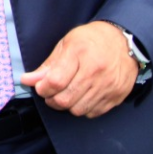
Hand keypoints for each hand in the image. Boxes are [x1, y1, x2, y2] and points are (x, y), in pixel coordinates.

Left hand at [19, 21, 136, 117]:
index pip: (55, 82)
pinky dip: (83, 108)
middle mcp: (96, 71)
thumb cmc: (92, 40)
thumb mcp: (66, 44)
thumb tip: (27, 80)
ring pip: (78, 110)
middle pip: (64, 100)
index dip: (42, 88)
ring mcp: (108, 85)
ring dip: (67, 105)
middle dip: (51, 100)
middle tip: (51, 92)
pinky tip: (82, 96)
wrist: (125, 41)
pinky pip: (93, 113)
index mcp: (80, 53)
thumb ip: (48, 65)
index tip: (41, 86)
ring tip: (67, 93)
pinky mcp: (117, 96)